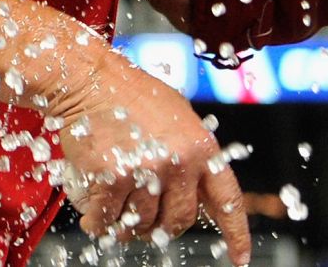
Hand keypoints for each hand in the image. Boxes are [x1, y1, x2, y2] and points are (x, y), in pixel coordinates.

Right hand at [48, 54, 250, 264]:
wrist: (88, 78)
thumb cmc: (128, 93)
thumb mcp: (176, 117)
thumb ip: (188, 152)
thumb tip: (192, 189)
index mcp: (201, 148)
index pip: (226, 201)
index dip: (235, 233)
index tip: (239, 258)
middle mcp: (179, 162)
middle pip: (178, 220)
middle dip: (160, 229)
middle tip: (143, 226)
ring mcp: (146, 171)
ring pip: (140, 222)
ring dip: (124, 225)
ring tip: (111, 213)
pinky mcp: (112, 177)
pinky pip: (106, 218)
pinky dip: (97, 222)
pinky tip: (93, 216)